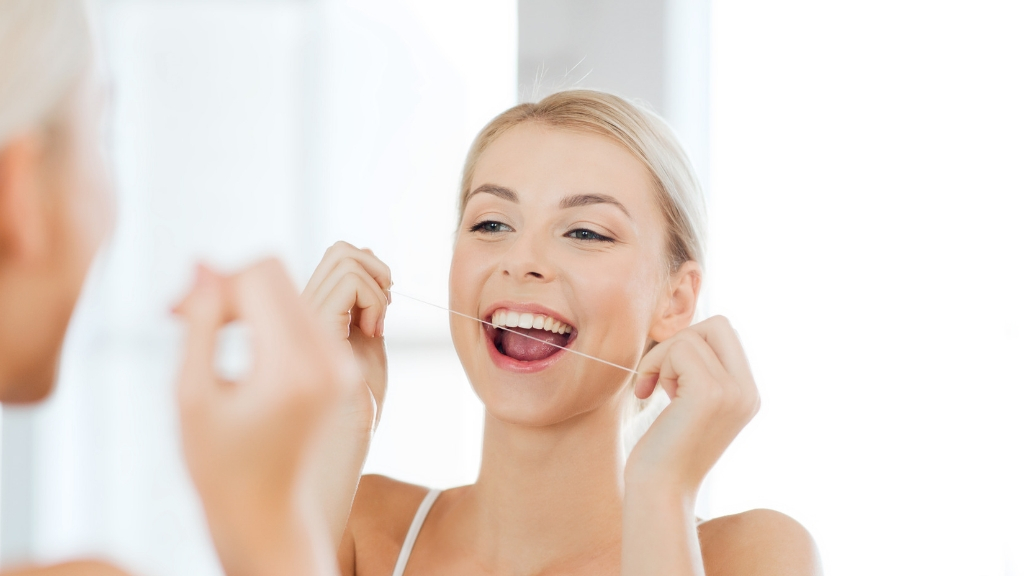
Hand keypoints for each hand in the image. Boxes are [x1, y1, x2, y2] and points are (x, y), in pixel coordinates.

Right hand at [175, 259, 370, 575]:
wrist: (266, 516)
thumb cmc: (218, 467)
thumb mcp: (191, 394)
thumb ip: (199, 324)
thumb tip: (204, 263)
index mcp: (295, 368)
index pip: (261, 275)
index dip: (214, 285)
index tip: (179, 315)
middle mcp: (330, 361)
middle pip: (280, 274)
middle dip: (230, 286)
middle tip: (186, 316)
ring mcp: (342, 365)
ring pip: (293, 289)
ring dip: (248, 301)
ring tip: (209, 335)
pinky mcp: (343, 370)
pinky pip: (305, 315)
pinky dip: (267, 319)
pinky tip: (238, 349)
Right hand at [302, 241, 390, 429]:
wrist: (339, 456)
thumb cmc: (354, 410)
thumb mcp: (366, 344)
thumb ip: (362, 305)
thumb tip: (367, 254)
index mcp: (308, 314)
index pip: (336, 258)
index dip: (369, 272)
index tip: (381, 312)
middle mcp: (300, 313)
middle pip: (340, 250)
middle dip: (376, 270)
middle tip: (383, 313)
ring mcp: (304, 322)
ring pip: (345, 260)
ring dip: (376, 287)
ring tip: (376, 326)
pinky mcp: (317, 335)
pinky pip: (349, 285)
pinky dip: (374, 299)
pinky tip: (375, 332)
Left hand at [625, 316, 759, 497]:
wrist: (659, 488)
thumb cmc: (665, 447)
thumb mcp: (693, 403)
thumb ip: (703, 371)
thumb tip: (692, 332)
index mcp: (749, 394)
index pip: (727, 333)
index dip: (692, 343)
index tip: (671, 376)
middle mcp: (749, 392)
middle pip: (718, 324)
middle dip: (681, 342)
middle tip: (663, 378)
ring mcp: (733, 392)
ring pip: (692, 336)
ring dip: (663, 358)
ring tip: (659, 392)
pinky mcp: (710, 393)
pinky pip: (679, 349)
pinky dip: (657, 365)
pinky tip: (650, 394)